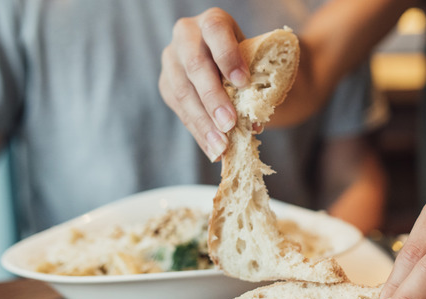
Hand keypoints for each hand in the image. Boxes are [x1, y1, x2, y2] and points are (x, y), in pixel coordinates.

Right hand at [158, 7, 248, 161]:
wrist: (232, 67)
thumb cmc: (251, 64)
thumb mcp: (258, 65)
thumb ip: (258, 84)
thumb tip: (254, 123)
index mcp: (213, 22)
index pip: (216, 31)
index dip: (228, 55)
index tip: (242, 82)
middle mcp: (186, 35)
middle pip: (195, 65)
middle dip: (213, 98)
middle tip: (230, 124)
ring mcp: (172, 60)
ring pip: (182, 91)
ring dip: (203, 122)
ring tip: (221, 146)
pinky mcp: (166, 84)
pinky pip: (180, 110)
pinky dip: (198, 132)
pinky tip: (212, 149)